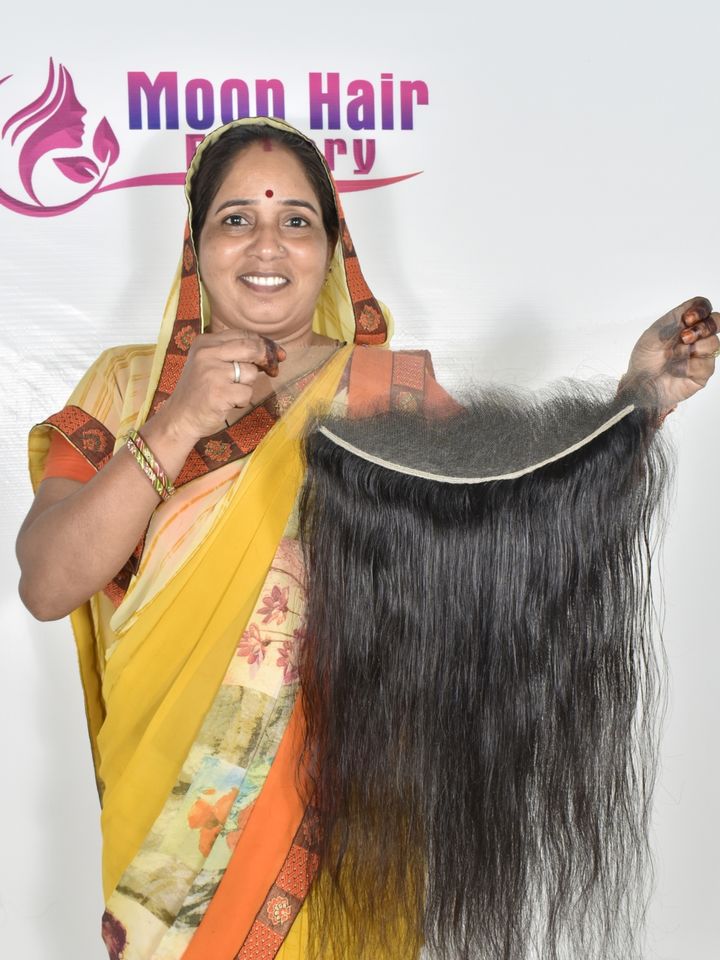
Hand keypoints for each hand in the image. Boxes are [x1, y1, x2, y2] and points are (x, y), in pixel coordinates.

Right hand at [158, 330, 285, 441]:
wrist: (179, 418)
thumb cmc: (200, 391)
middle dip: (266, 358)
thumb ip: (234, 354)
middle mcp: (207, 353)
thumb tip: (272, 353)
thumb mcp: (210, 364)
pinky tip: (227, 402)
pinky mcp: (218, 392)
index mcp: (205, 342)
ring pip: (251, 372)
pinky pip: (247, 392)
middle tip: (272, 370)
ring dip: (247, 385)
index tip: (277, 354)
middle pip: (251, 348)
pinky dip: (242, 400)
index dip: (264, 344)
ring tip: (230, 392)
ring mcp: (212, 372)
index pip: (243, 335)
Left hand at [619, 296, 718, 409]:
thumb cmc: (644, 359)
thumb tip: (693, 308)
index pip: (703, 307)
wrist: (640, 385)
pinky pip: (707, 364)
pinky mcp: (702, 373)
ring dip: (694, 347)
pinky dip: (690, 366)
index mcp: (684, 324)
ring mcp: (701, 355)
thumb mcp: (654, 334)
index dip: (701, 309)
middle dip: (704, 327)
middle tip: (685, 337)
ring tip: (675, 355)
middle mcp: (696, 337)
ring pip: (714, 343)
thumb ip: (674, 318)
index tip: (687, 319)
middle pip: (717, 321)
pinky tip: (676, 370)